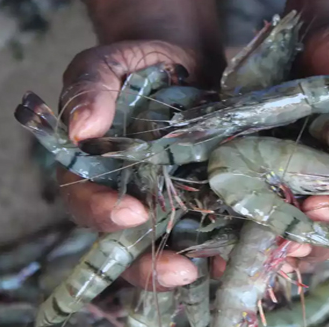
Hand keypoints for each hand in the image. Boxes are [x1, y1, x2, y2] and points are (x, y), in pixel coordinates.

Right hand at [57, 40, 206, 290]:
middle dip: (151, 263)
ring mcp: (166, 201)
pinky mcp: (203, 197)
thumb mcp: (105, 65)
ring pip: (172, 245)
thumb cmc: (134, 63)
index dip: (103, 214)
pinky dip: (226, 243)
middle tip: (180, 269)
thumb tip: (81, 129)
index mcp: (89, 171)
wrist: (181, 59)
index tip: (132, 213)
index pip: (85, 202)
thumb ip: (89, 90)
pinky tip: (247, 247)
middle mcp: (126, 195)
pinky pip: (211, 229)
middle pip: (128, 244)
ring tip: (220, 269)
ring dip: (195, 262)